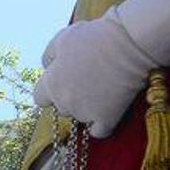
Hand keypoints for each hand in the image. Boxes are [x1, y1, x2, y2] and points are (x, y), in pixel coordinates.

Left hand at [33, 13, 149, 139]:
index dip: (51, 90)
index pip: (40, 98)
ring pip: (80, 117)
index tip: (62, 82)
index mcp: (51, 84)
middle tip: (86, 81)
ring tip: (101, 89)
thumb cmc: (94, 37)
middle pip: (61, 108)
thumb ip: (49, 56)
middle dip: (70, 97)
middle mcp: (64, 103)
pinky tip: (106, 112)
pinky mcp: (107, 119)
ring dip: (86, 108)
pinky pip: (98, 131)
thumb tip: (47, 67)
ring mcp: (85, 113)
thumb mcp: (62, 38)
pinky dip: (101, 125)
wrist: (128, 42)